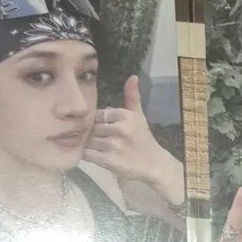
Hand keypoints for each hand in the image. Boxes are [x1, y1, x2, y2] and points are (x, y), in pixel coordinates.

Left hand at [84, 75, 184, 207]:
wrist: (154, 165)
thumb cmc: (144, 139)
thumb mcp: (139, 116)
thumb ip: (132, 97)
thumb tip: (133, 77)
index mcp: (125, 116)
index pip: (98, 115)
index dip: (100, 123)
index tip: (108, 129)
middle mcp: (119, 129)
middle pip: (92, 127)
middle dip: (95, 133)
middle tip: (103, 140)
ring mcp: (113, 145)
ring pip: (88, 140)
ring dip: (91, 144)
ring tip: (100, 148)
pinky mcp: (108, 160)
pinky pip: (87, 153)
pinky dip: (89, 155)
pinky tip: (98, 155)